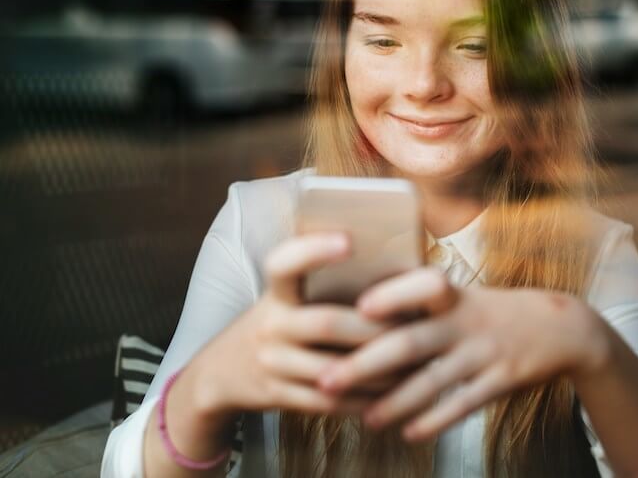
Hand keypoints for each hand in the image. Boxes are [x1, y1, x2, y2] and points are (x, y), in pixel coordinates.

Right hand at [186, 233, 394, 419]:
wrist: (220, 371)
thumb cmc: (277, 322)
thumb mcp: (285, 297)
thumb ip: (321, 285)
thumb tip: (392, 274)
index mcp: (276, 292)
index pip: (284, 263)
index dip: (313, 250)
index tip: (349, 241)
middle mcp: (270, 324)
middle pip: (326, 323)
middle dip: (374, 329)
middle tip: (413, 328)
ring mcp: (271, 362)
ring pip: (333, 370)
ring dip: (377, 371)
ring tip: (412, 366)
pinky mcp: (278, 395)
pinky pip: (328, 402)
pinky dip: (363, 400)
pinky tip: (390, 394)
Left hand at [317, 267, 608, 440]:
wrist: (561, 328)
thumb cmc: (494, 311)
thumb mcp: (463, 296)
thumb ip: (418, 302)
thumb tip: (358, 308)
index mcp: (453, 296)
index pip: (422, 287)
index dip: (392, 295)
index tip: (358, 308)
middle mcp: (464, 322)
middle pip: (410, 343)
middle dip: (365, 364)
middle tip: (327, 379)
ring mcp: (483, 353)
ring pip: (432, 382)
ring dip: (394, 403)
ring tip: (364, 419)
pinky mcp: (500, 381)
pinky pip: (463, 405)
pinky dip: (435, 420)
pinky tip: (409, 433)